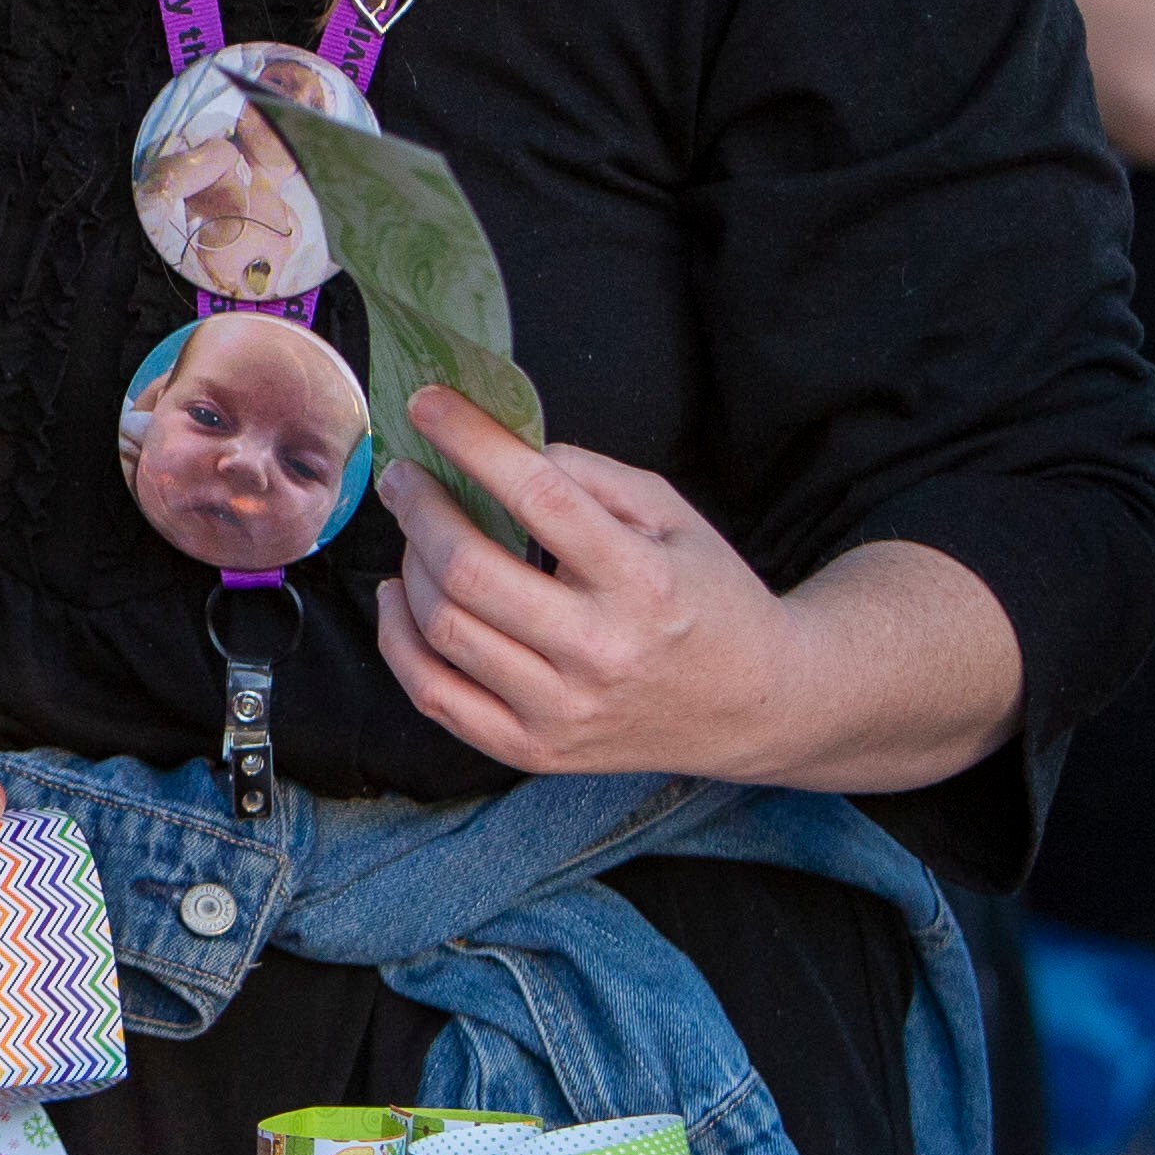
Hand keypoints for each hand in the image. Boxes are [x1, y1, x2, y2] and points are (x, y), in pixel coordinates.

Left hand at [371, 386, 803, 778]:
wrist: (755, 706)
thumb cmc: (709, 598)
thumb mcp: (674, 517)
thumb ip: (590, 475)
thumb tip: (502, 447)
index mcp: (641, 580)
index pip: (537, 496)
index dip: (472, 441)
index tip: (428, 405)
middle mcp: (599, 650)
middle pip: (469, 569)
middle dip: (419, 508)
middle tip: (404, 477)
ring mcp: (562, 708)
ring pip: (443, 629)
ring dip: (410, 564)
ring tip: (412, 533)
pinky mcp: (534, 749)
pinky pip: (435, 696)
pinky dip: (399, 640)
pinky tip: (401, 598)